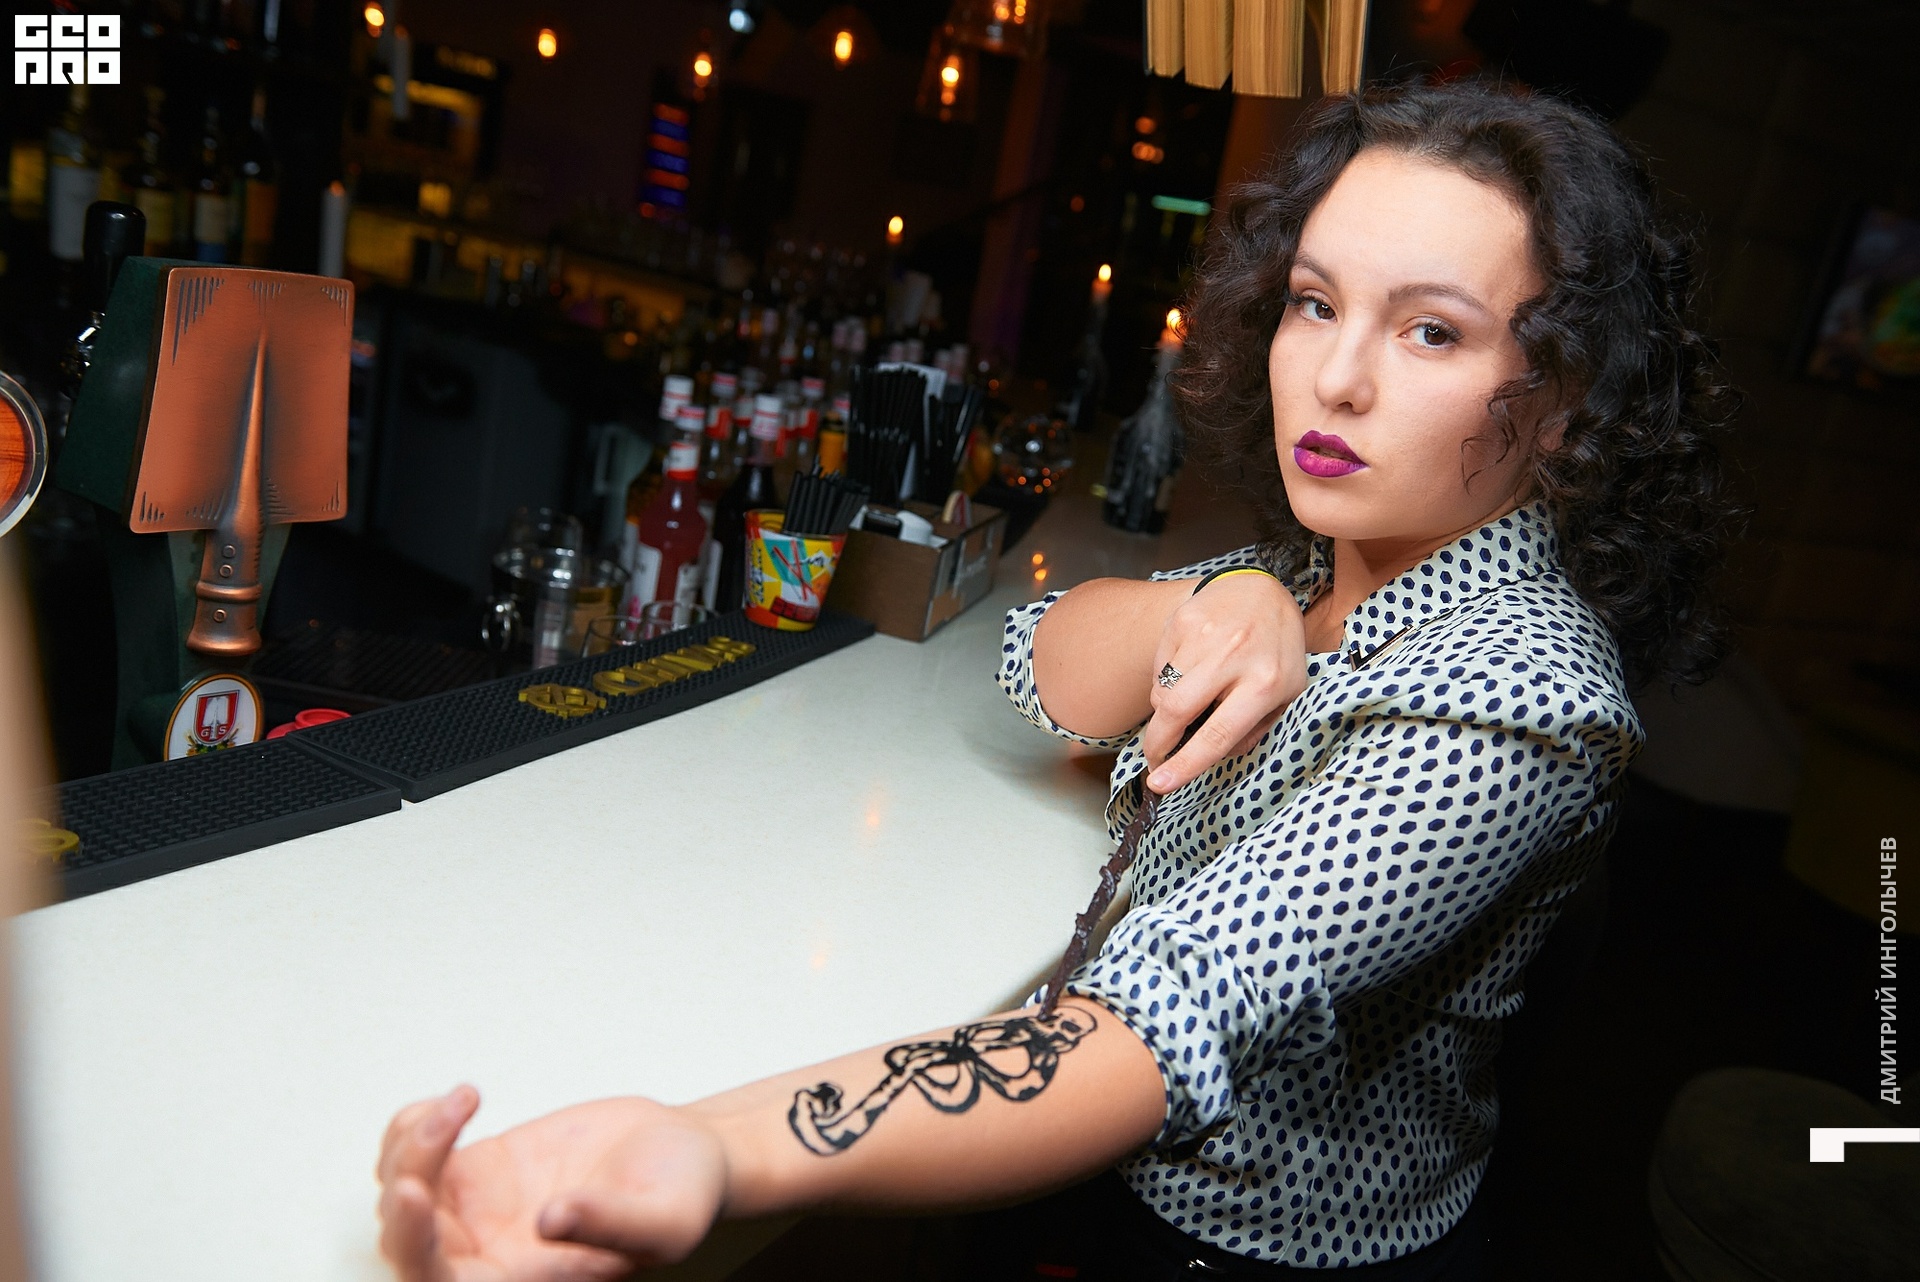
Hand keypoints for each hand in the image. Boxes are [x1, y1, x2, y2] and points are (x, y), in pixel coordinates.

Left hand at [376, 1086, 727, 1280]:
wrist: (681, 1150)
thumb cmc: (681, 1195)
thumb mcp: (663, 1219)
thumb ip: (610, 1225)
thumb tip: (551, 1221)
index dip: (417, 1247)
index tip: (417, 1192)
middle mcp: (489, 1257)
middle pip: (407, 1241)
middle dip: (407, 1185)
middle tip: (439, 1129)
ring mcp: (475, 1213)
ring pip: (401, 1193)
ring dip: (415, 1143)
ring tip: (464, 1100)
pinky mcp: (476, 1169)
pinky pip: (414, 1156)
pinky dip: (415, 1126)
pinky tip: (454, 1104)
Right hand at [1141, 572, 1307, 794]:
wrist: (1261, 591)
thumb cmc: (1275, 651)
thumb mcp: (1286, 694)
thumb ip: (1253, 730)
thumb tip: (1208, 756)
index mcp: (1266, 682)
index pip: (1218, 734)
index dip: (1185, 764)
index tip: (1160, 784)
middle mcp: (1235, 656)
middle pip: (1176, 711)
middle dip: (1157, 743)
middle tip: (1155, 758)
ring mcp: (1205, 635)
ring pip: (1162, 691)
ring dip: (1165, 710)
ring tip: (1188, 701)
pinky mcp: (1183, 620)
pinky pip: (1159, 667)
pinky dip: (1167, 680)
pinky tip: (1189, 670)